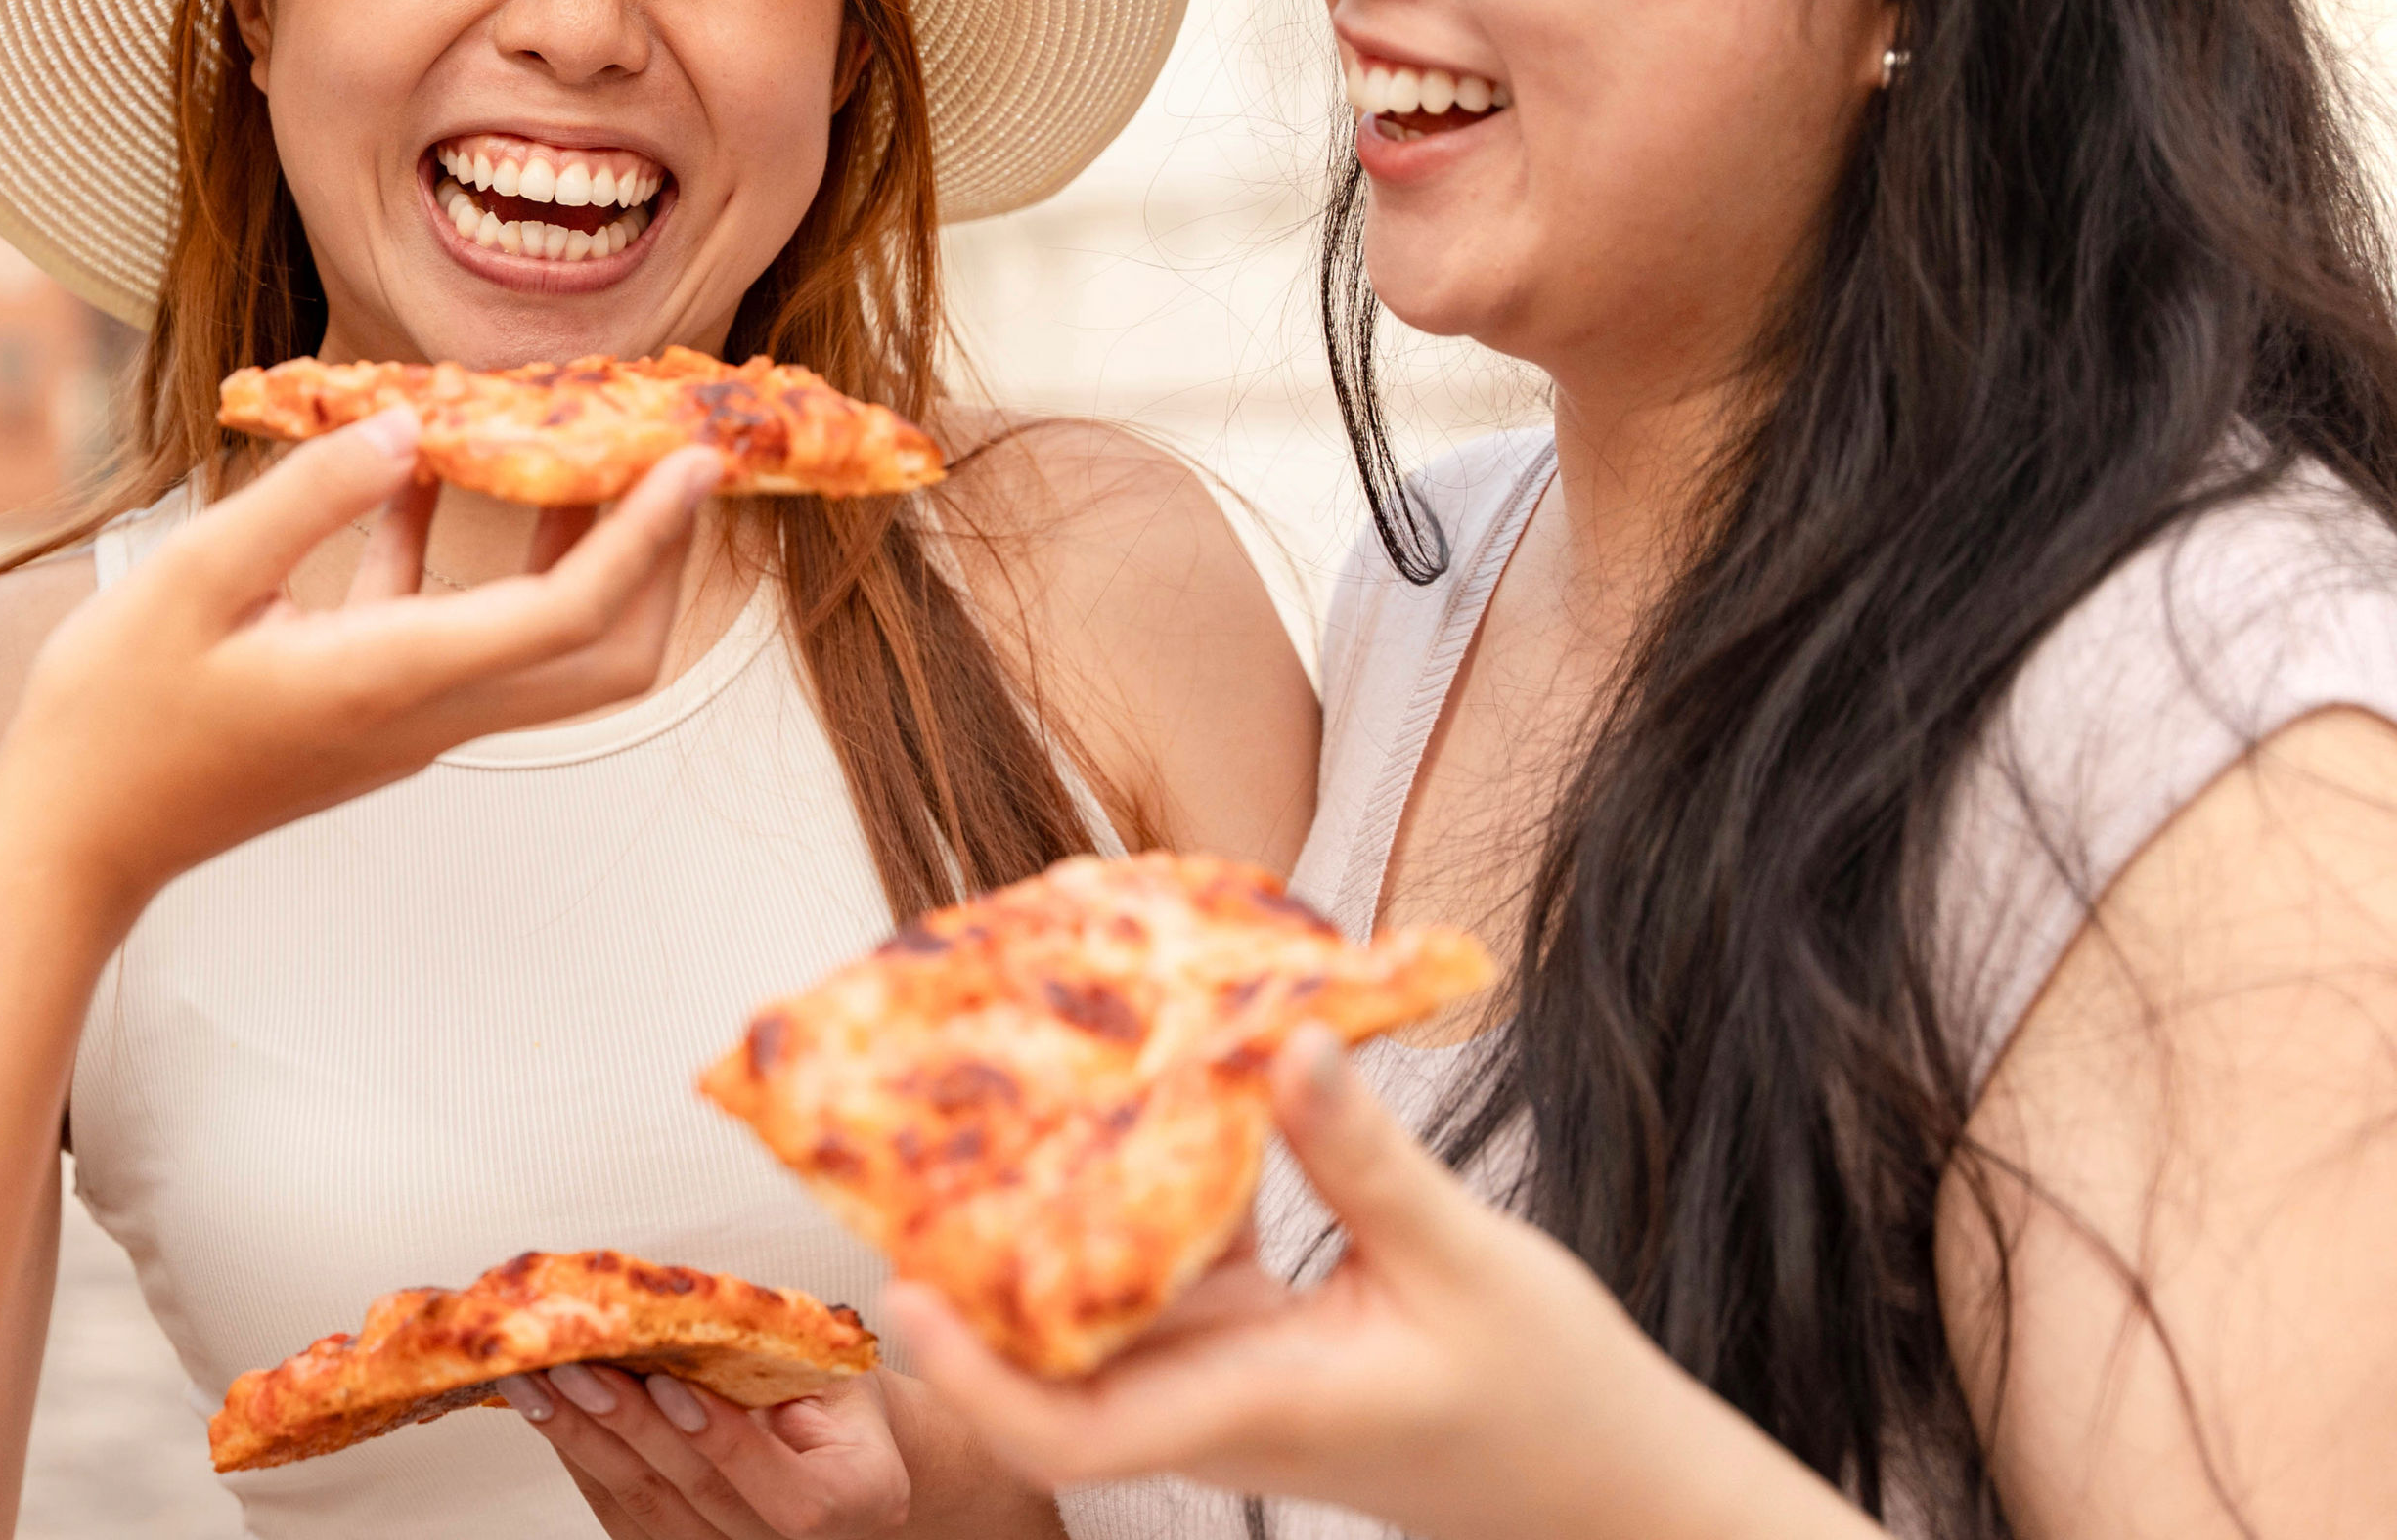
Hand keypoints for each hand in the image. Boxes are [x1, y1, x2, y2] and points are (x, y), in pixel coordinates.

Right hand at [0, 410, 716, 908]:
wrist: (76, 838)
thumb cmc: (116, 716)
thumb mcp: (193, 579)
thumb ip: (308, 500)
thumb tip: (407, 428)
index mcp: (392, 679)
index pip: (567, 614)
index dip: (646, 537)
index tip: (692, 460)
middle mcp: (426, 712)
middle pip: (604, 658)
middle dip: (658, 562)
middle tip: (664, 458)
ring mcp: (409, 720)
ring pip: (548, 648)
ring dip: (582, 556)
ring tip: (574, 446)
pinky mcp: (376, 710)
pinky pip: (461, 632)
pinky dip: (471, 557)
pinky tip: (423, 471)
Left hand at [502, 1365, 909, 1539]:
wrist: (844, 1446)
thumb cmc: (839, 1396)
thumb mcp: (834, 1365)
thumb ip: (780, 1361)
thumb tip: (696, 1315)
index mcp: (858, 1500)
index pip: (788, 1495)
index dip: (722, 1439)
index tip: (667, 1382)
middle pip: (698, 1497)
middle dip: (625, 1425)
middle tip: (572, 1365)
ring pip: (647, 1511)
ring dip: (582, 1440)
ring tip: (537, 1383)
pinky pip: (623, 1515)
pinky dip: (582, 1458)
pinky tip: (550, 1412)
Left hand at [895, 1028, 1882, 1539]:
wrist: (1614, 1480)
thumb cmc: (1555, 1398)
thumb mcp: (1466, 1260)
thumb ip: (1360, 1155)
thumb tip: (1280, 1037)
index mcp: (1254, 1406)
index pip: (1070, 1427)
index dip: (970, 1373)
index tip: (905, 1293)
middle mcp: (1216, 1400)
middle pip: (1053, 1354)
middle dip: (974, 1263)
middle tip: (915, 1144)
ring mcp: (1228, 1374)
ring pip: (1102, 1305)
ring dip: (1049, 1219)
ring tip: (994, 1098)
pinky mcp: (1252, 1340)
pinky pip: (1164, 1273)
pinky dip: (1135, 1201)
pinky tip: (1127, 1103)